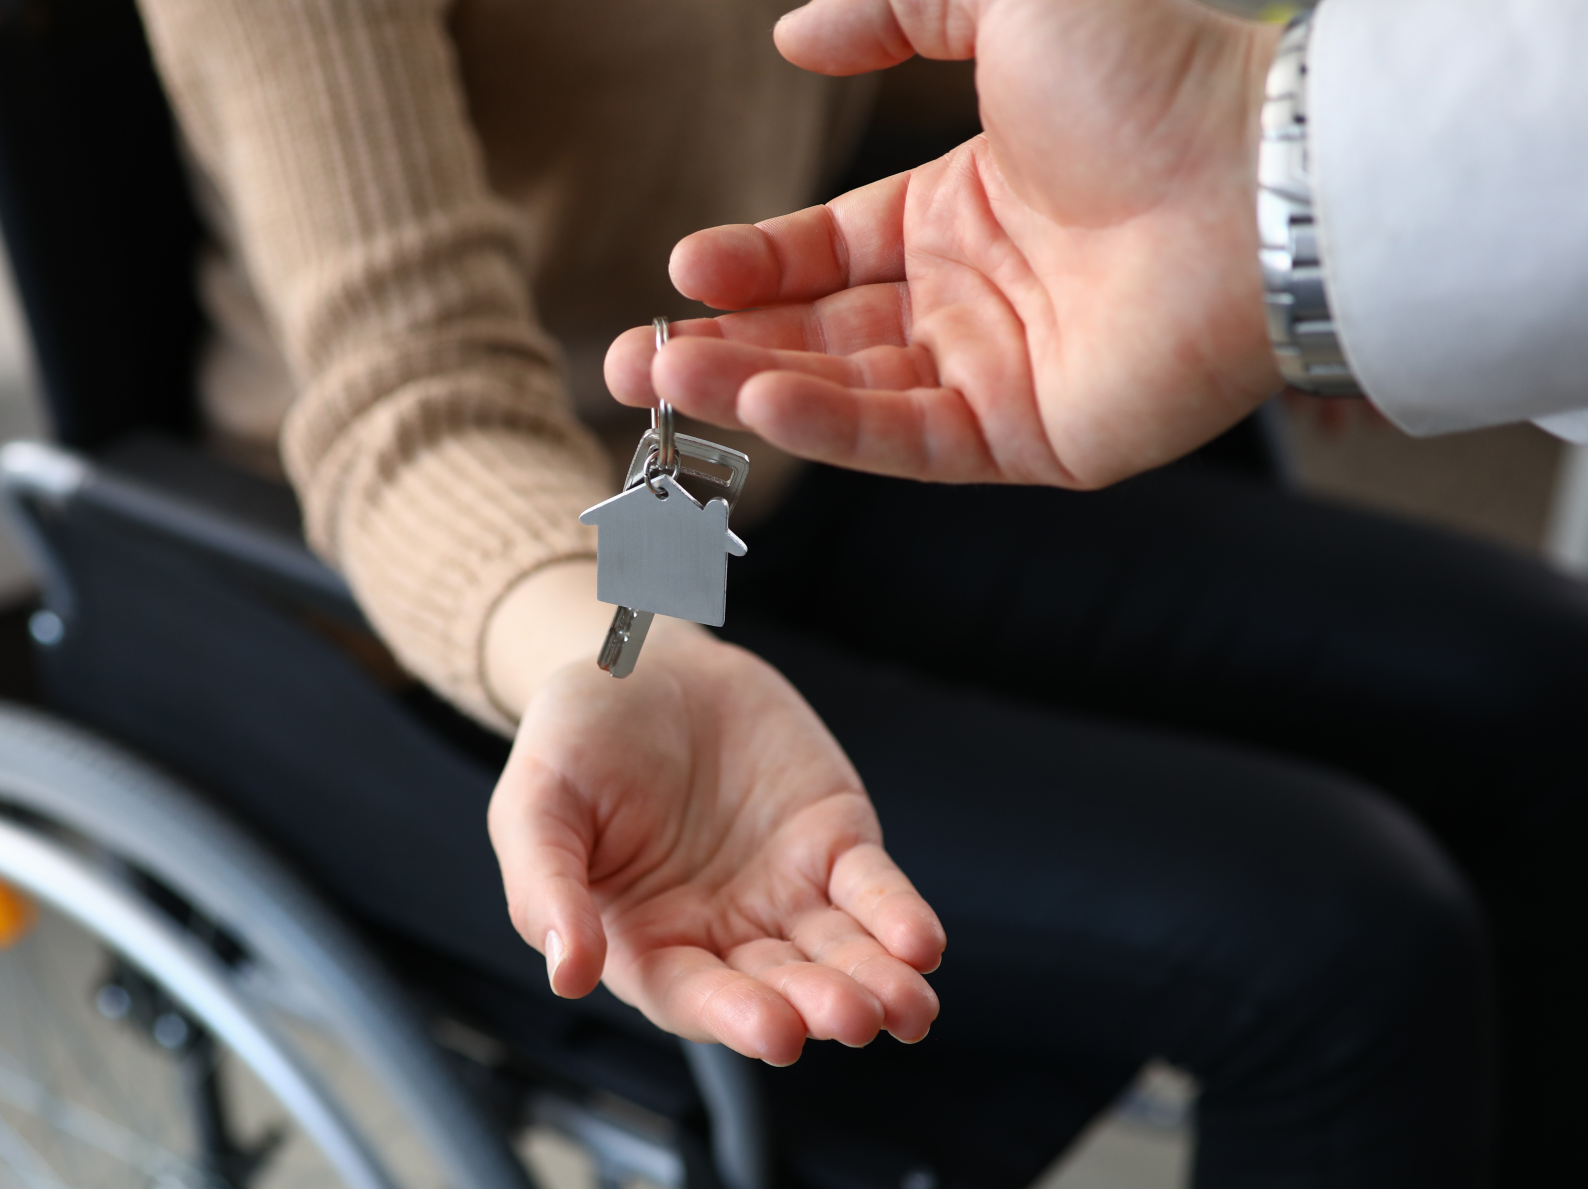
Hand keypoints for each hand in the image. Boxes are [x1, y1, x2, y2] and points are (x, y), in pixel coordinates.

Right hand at [488, 620, 943, 1064]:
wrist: (640, 657)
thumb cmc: (573, 741)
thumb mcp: (535, 804)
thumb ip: (545, 888)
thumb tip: (568, 974)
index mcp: (644, 941)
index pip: (692, 995)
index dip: (735, 1017)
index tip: (777, 1034)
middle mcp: (721, 932)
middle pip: (777, 986)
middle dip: (819, 1005)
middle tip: (853, 1017)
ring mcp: (784, 892)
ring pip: (837, 952)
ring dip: (875, 981)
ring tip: (907, 1003)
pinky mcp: (833, 843)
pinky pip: (874, 891)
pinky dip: (900, 919)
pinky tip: (921, 945)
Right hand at [605, 0, 1282, 488]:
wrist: (1265, 178)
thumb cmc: (1156, 80)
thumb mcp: (1005, 1)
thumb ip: (893, 10)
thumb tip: (790, 35)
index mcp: (964, 209)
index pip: (826, 254)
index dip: (749, 267)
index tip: (680, 268)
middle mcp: (973, 297)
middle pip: (816, 334)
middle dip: (718, 346)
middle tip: (628, 358)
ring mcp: (998, 374)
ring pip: (844, 392)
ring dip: (748, 387)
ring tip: (660, 379)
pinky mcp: (1029, 440)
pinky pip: (905, 439)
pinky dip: (828, 426)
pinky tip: (756, 398)